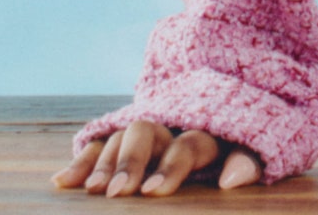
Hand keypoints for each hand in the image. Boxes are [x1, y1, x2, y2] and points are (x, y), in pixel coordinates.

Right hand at [52, 119, 263, 194]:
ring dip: (105, 163)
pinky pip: (100, 144)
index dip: (171, 166)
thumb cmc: (235, 155)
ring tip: (92, 191)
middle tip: (116, 193)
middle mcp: (172, 126)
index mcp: (206, 132)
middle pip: (147, 132)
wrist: (221, 125)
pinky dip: (82, 161)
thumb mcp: (254, 156)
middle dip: (130, 161)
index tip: (153, 193)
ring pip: (120, 137)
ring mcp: (147, 133)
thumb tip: (231, 181)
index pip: (189, 143)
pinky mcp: (125, 141)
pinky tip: (63, 182)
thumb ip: (248, 164)